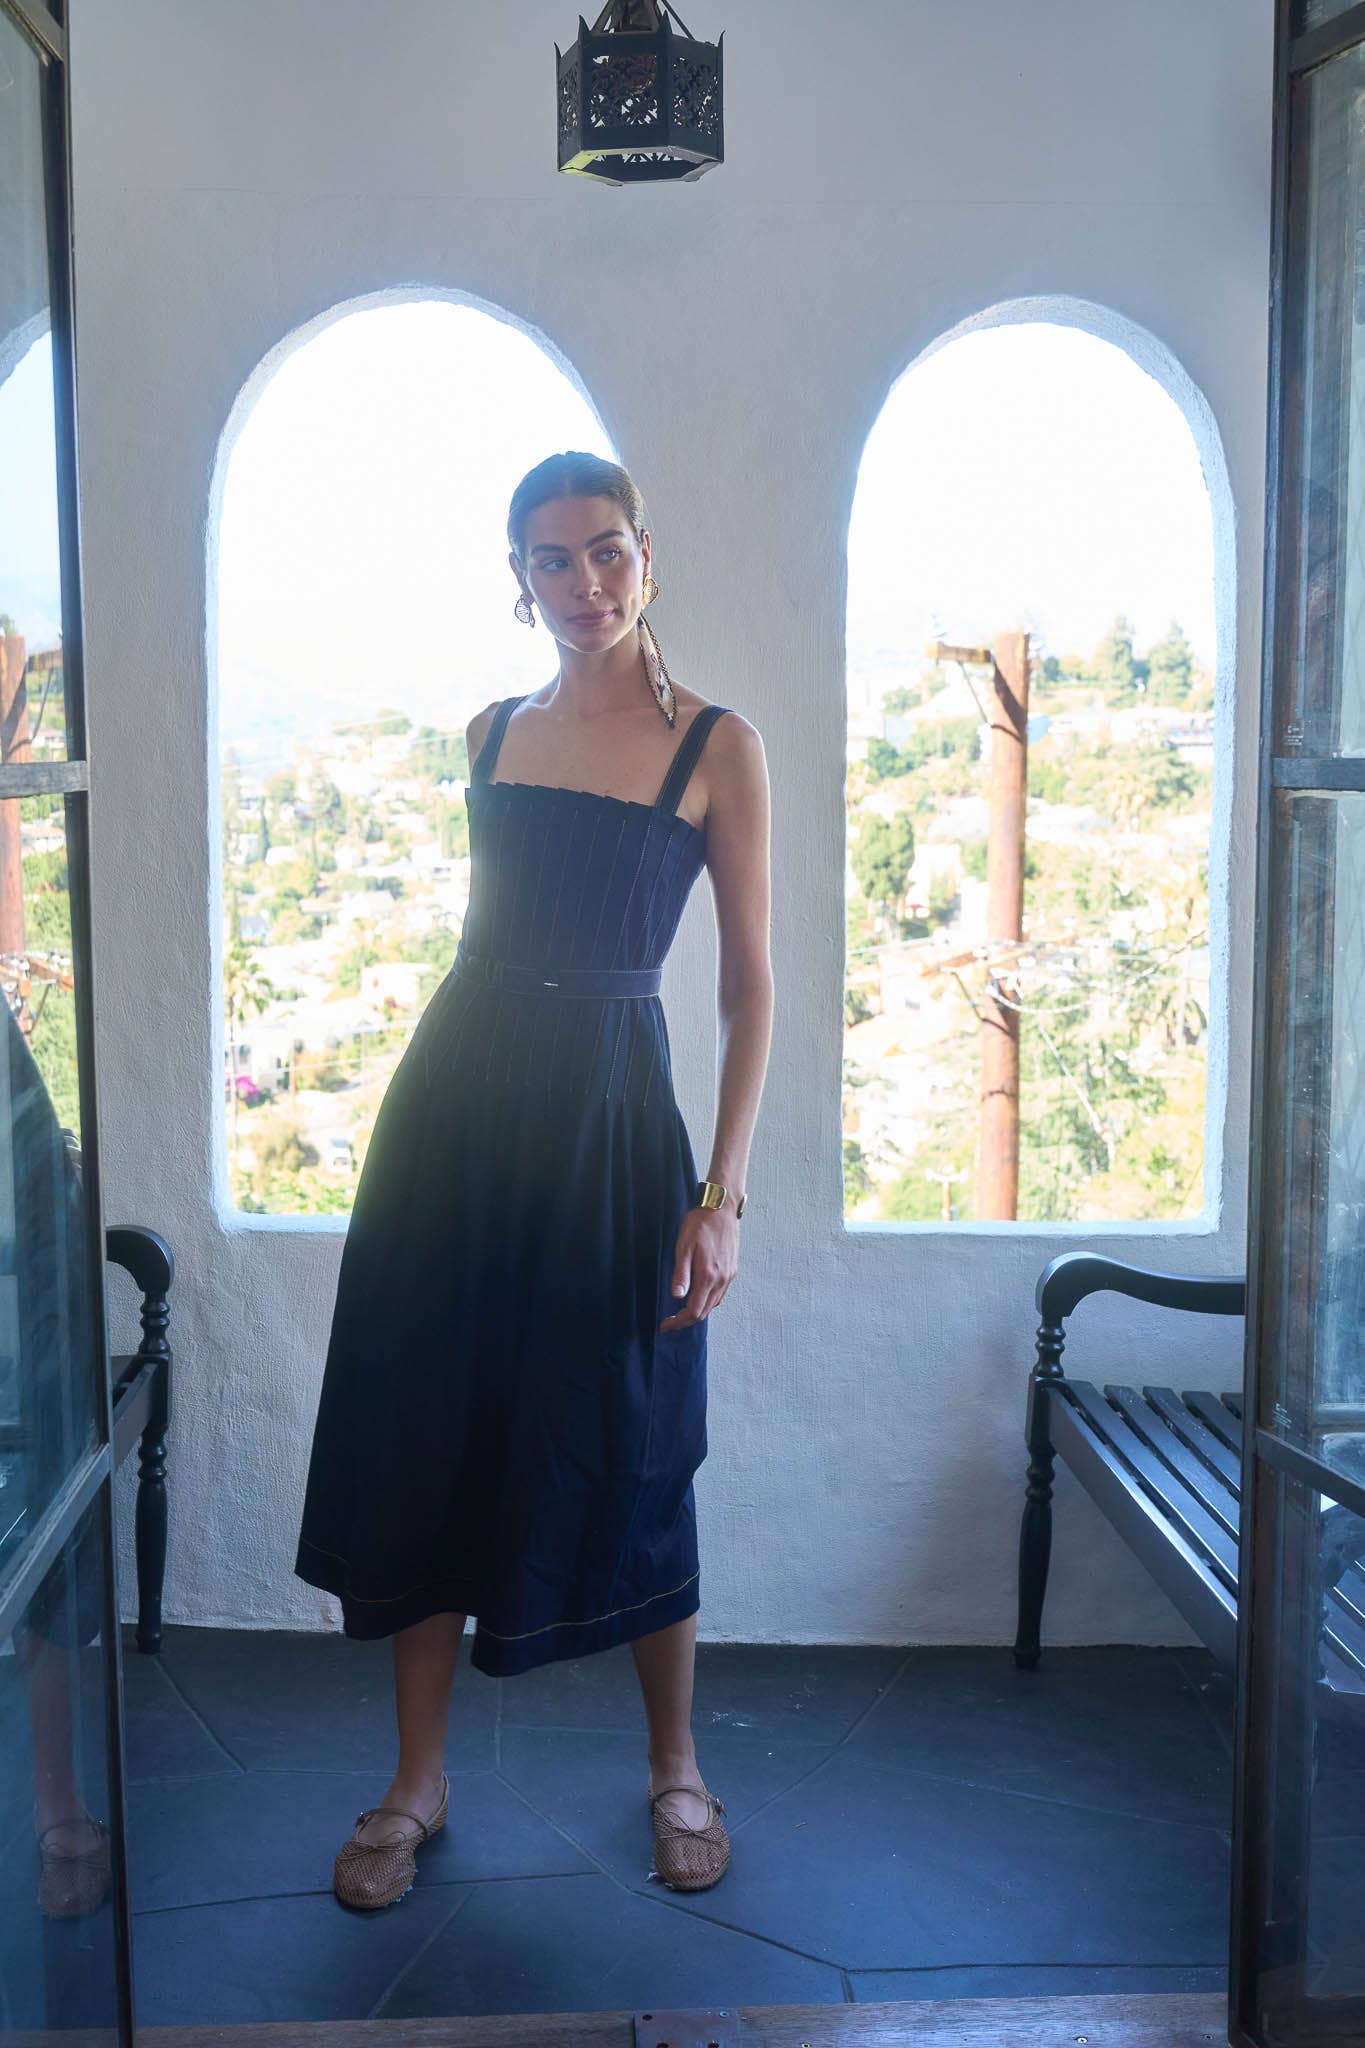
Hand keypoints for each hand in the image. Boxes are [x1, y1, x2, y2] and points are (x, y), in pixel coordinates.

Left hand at [659, 1205, 736, 1330]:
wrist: (721, 1208)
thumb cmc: (699, 1224)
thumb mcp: (684, 1247)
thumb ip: (681, 1274)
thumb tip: (677, 1297)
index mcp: (708, 1276)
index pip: (693, 1311)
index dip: (678, 1322)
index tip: (665, 1325)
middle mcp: (721, 1280)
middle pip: (704, 1312)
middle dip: (686, 1321)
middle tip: (669, 1321)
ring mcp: (729, 1276)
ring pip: (713, 1305)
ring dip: (697, 1312)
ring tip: (681, 1311)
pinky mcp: (732, 1270)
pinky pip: (720, 1295)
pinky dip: (708, 1302)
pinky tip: (698, 1296)